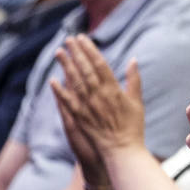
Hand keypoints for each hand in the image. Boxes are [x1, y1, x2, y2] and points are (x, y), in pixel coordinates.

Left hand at [50, 35, 145, 163]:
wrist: (123, 151)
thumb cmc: (133, 127)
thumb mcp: (137, 101)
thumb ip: (134, 80)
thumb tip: (133, 60)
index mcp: (114, 90)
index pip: (100, 64)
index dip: (90, 50)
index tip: (83, 38)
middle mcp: (100, 96)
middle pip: (85, 69)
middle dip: (76, 53)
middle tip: (68, 39)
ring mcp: (88, 107)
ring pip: (75, 82)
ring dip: (66, 66)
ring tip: (59, 53)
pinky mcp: (80, 118)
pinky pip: (68, 102)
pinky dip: (60, 91)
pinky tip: (52, 80)